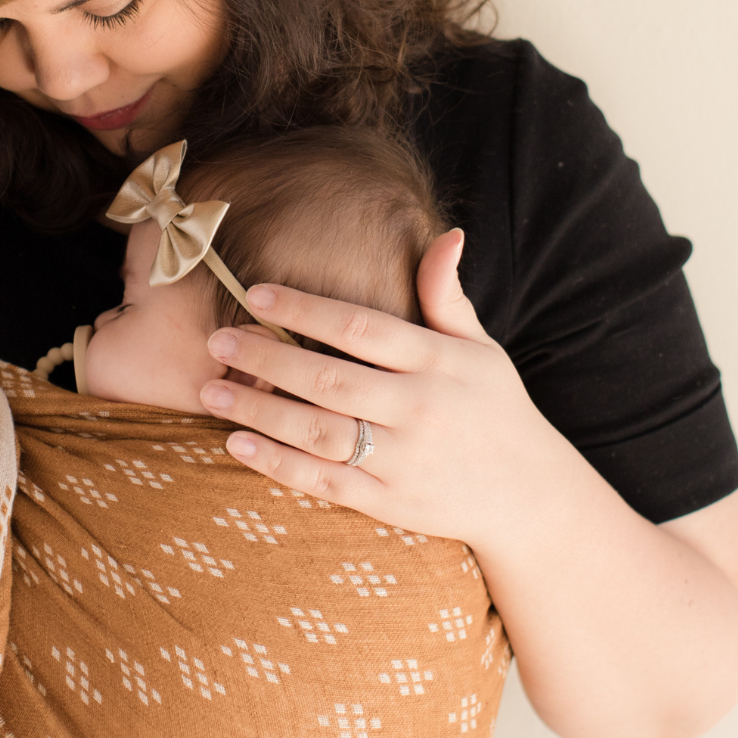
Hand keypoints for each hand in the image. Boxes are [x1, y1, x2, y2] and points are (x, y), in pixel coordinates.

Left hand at [198, 229, 570, 555]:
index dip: (304, 308)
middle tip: (217, 340)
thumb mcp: (481, 349)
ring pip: (319, 432)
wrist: (527, 495)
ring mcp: (402, 460)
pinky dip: (279, 465)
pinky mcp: (389, 502)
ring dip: (259, 412)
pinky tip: (238, 446)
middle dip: (267, 358)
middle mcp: (419, 409)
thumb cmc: (495, 410)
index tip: (255, 292)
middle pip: (329, 378)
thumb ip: (448, 298)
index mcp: (438, 361)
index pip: (361, 327)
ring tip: (210, 392)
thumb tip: (447, 235)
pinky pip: (325, 481)